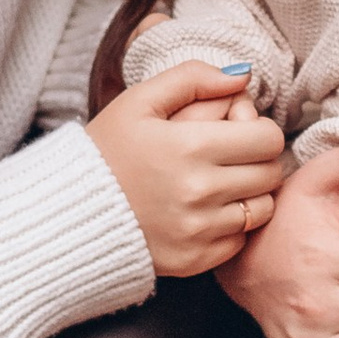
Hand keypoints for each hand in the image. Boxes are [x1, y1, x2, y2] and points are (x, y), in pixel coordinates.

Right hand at [87, 63, 288, 278]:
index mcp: (191, 147)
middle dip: (257, 159)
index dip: (258, 129)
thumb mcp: (139, 100)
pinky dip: (231, 225)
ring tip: (220, 183)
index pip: (268, 138)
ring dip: (250, 193)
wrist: (68, 212)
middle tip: (230, 155)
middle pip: (270, 173)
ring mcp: (198, 231)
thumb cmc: (105, 151)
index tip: (237, 129)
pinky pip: (240, 240)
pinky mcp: (194, 260)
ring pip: (262, 209)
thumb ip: (192, 78)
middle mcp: (200, 192)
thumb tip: (242, 77)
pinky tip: (205, 211)